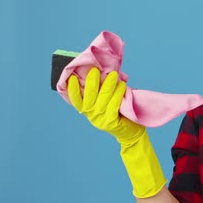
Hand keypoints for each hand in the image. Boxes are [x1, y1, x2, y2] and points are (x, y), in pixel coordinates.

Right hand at [67, 67, 165, 197]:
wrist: (131, 132)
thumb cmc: (119, 112)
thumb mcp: (107, 102)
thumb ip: (102, 91)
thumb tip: (103, 71)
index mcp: (87, 110)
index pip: (75, 100)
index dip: (72, 89)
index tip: (72, 77)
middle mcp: (91, 115)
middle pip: (88, 97)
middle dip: (91, 82)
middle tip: (95, 70)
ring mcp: (100, 119)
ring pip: (102, 99)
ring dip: (108, 85)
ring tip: (113, 75)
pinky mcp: (111, 122)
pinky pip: (113, 105)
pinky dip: (117, 94)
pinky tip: (122, 85)